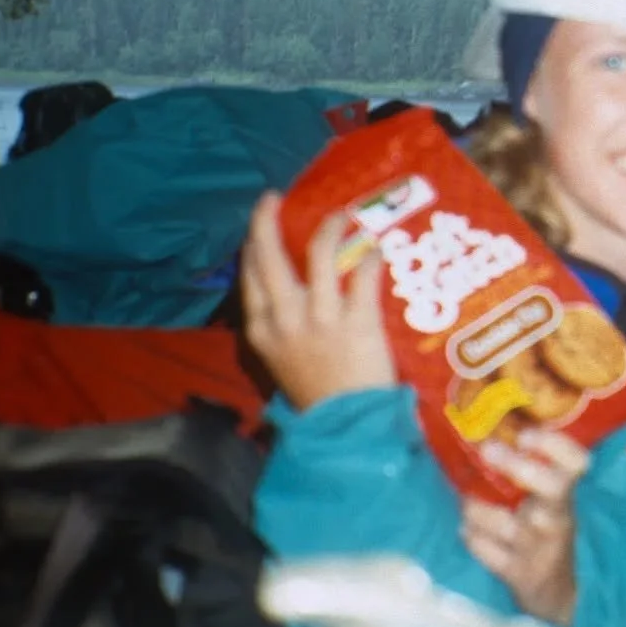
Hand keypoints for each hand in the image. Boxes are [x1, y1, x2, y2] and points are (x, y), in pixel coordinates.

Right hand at [240, 193, 395, 410]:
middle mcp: (285, 318)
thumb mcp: (280, 363)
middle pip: (269, 257)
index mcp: (262, 330)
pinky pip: (363, 275)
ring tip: (340, 217)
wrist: (343, 428)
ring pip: (319, 254)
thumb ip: (278, 331)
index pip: (249, 276)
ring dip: (330, 229)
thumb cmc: (315, 398)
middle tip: (271, 198)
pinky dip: (370, 257)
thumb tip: (287, 301)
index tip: (259, 228)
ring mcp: (322, 317)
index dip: (253, 246)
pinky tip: (375, 250)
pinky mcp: (358, 320)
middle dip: (266, 221)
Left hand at [460, 429, 589, 625]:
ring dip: (475, 508)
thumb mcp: (546, 501)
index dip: (555, 446)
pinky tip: (472, 533)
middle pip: (550, 487)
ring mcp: (538, 548)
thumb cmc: (544, 532)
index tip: (526, 435)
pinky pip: (484, 548)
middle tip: (488, 449)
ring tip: (469, 504)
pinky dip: (472, 537)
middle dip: (518, 466)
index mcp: (565, 496)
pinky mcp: (518, 573)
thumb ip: (528, 471)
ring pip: (502, 520)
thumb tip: (487, 431)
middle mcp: (556, 518)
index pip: (575, 463)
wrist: (558, 592)